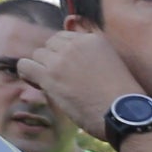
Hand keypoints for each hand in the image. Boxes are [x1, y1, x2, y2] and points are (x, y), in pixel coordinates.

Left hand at [13, 28, 144, 133]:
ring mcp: (62, 59)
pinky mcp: (51, 76)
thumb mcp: (113, 63)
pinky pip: (25, 66)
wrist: (126, 114)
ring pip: (38, 55)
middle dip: (52, 61)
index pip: (65, 38)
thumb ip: (94, 51)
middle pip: (50, 45)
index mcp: (92, 39)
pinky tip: (38, 85)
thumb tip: (73, 37)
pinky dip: (28, 74)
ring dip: (42, 70)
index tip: (70, 71)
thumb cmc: (123, 97)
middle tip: (62, 81)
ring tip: (54, 86)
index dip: (64, 55)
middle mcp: (75, 44)